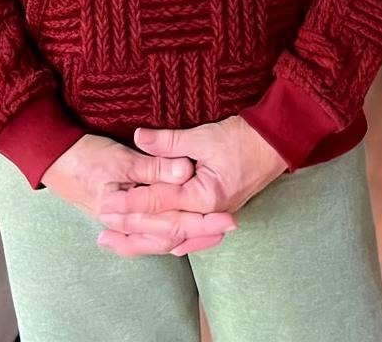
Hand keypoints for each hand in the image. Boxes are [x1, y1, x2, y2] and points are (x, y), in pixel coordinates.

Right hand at [42, 134, 237, 257]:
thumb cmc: (83, 156)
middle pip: (169, 237)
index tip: (226, 218)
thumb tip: (185, 170)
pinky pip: (149, 232)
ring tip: (214, 232)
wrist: (52, 156)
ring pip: (160, 238)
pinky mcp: (122, 214)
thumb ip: (153, 165)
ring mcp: (122, 222)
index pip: (170, 226)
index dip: (200, 223)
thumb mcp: (120, 158)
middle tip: (229, 226)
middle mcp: (123, 225)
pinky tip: (182, 235)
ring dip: (188, 235)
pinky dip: (168, 234)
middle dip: (200, 233)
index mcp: (123, 214)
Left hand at [97, 116, 287, 230]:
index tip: (107, 202)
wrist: (277, 142)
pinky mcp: (217, 212)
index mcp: (205, 196)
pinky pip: (190, 234)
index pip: (160, 202)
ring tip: (119, 242)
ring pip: (176, 237)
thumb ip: (169, 141)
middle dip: (132, 229)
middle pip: (164, 228)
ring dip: (147, 239)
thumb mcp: (204, 136)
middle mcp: (209, 213)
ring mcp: (214, 215)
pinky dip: (171, 239)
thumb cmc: (243, 137)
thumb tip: (139, 137)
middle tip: (104, 228)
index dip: (131, 203)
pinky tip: (157, 245)